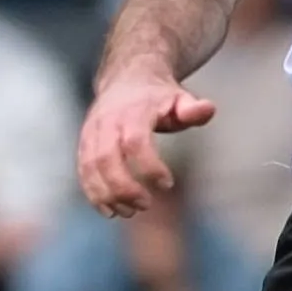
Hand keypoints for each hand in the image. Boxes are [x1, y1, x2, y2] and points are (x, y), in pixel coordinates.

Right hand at [78, 63, 214, 215]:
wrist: (126, 78)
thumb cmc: (158, 96)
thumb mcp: (180, 98)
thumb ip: (193, 109)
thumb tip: (208, 109)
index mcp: (133, 111)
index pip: (135, 141)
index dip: (149, 166)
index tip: (168, 184)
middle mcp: (107, 121)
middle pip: (106, 158)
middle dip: (124, 187)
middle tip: (145, 205)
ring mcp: (92, 132)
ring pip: (90, 167)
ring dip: (107, 195)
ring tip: (129, 212)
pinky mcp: (84, 143)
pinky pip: (83, 171)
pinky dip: (93, 193)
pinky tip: (110, 211)